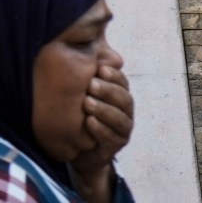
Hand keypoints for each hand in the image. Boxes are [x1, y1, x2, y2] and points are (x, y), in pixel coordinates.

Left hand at [68, 59, 133, 202]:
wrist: (76, 150)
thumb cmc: (77, 116)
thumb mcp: (80, 94)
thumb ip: (85, 77)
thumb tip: (85, 52)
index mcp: (119, 97)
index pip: (123, 83)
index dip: (114, 76)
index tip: (99, 69)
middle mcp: (124, 114)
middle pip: (125, 100)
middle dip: (109, 91)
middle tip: (91, 85)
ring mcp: (121, 132)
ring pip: (120, 119)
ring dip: (104, 110)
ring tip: (87, 102)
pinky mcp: (113, 148)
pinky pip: (111, 138)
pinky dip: (100, 129)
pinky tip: (88, 121)